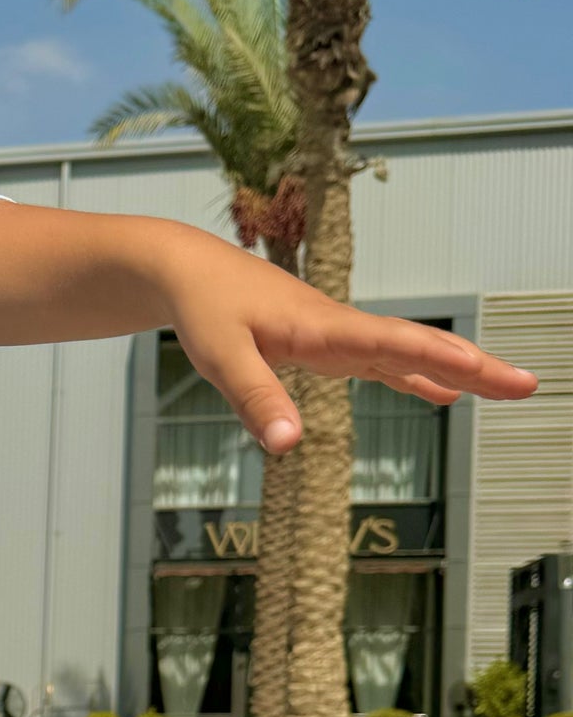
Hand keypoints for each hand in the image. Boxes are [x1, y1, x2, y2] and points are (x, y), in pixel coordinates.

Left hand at [164, 239, 536, 452]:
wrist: (189, 270)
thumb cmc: (204, 309)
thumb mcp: (220, 359)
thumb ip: (255, 400)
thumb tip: (288, 446)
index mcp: (323, 328)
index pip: (393, 345)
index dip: (440, 360)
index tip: (485, 374)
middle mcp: (342, 329)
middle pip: (418, 348)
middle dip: (474, 366)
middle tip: (527, 385)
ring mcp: (339, 335)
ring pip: (409, 354)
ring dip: (457, 372)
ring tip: (506, 390)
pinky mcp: (327, 344)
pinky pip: (382, 364)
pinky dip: (415, 379)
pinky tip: (442, 397)